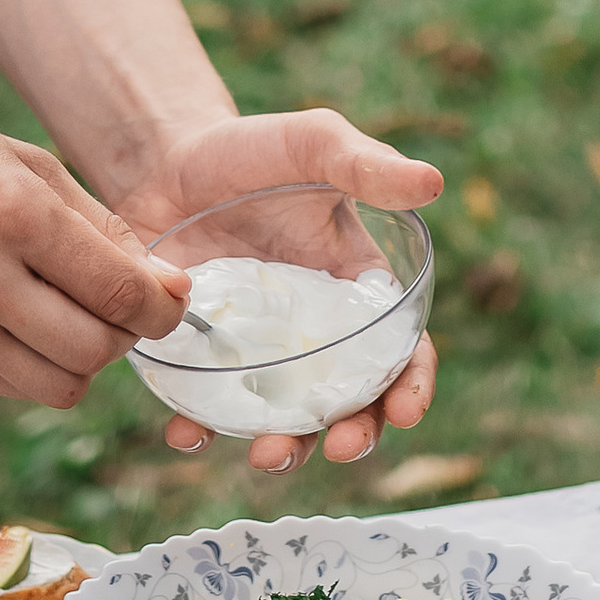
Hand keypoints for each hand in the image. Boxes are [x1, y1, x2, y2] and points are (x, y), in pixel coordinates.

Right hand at [0, 80, 189, 397]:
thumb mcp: (20, 159)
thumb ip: (95, 222)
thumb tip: (160, 281)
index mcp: (14, 212)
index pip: (118, 290)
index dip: (164, 306)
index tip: (172, 298)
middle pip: (94, 349)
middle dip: (127, 335)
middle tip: (122, 307)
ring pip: (55, 385)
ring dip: (85, 361)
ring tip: (75, 320)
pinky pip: (9, 386)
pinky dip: (36, 367)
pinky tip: (26, 326)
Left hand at [112, 108, 443, 478]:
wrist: (166, 161)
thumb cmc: (254, 151)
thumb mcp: (313, 145)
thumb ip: (367, 165)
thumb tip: (433, 181)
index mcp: (355, 293)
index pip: (401, 351)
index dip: (412, 385)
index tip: (407, 411)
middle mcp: (314, 337)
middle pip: (351, 404)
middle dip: (356, 434)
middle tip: (342, 446)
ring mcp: (258, 355)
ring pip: (284, 421)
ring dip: (285, 449)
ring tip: (267, 454)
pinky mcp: (202, 362)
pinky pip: (206, 410)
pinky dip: (200, 431)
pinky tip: (187, 434)